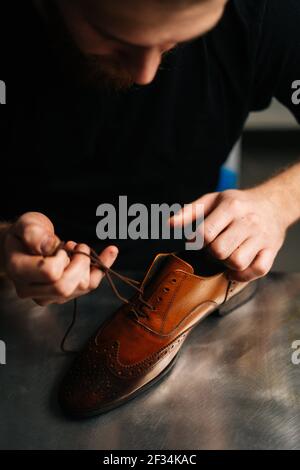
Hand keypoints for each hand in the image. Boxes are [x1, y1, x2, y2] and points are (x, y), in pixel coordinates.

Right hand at [2, 212, 117, 305]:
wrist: (25, 245)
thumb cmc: (25, 233)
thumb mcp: (27, 225)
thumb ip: (34, 234)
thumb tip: (51, 247)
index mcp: (19, 271)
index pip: (50, 273)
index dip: (61, 257)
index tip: (60, 246)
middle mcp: (32, 289)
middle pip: (65, 287)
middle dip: (80, 263)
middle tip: (77, 245)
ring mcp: (49, 296)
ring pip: (81, 287)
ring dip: (87, 263)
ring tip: (77, 247)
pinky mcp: (65, 295)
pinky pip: (91, 285)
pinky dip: (103, 266)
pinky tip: (111, 250)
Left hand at [169, 188, 287, 281]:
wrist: (273, 203)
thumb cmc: (238, 204)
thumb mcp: (213, 200)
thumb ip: (190, 212)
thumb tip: (169, 224)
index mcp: (231, 206)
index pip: (206, 234)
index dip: (198, 242)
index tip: (200, 240)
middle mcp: (248, 221)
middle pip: (220, 251)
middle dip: (212, 253)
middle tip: (215, 247)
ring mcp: (262, 237)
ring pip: (238, 262)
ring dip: (227, 264)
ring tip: (227, 255)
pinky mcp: (272, 250)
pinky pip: (258, 270)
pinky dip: (245, 274)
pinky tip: (237, 268)